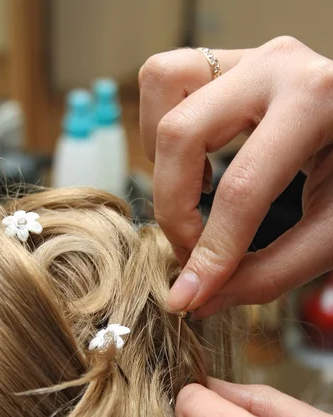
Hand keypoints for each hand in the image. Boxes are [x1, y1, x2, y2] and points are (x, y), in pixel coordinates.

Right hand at [139, 38, 332, 314]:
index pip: (241, 189)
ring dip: (160, 155)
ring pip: (163, 86)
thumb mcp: (331, 233)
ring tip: (194, 194)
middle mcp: (277, 66)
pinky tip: (197, 166)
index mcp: (316, 103)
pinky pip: (167, 80)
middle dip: (173, 207)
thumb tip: (201, 299)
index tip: (189, 296)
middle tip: (192, 248)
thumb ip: (269, 271)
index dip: (211, 252)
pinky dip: (163, 127)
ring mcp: (250, 56)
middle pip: (181, 133)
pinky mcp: (231, 62)